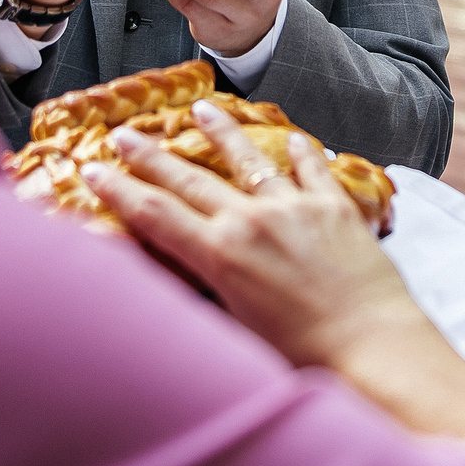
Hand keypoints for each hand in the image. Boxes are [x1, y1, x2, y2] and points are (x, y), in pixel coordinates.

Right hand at [85, 99, 464, 437]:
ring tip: (202, 108)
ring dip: (220, 131)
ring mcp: (295, 207)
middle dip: (149, 155)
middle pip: (188, 179)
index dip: (118, 190)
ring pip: (248, 158)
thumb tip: (172, 275)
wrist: (372, 346)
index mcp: (220, 256)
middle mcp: (252, 221)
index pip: (155, 214)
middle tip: (122, 134)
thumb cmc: (303, 357)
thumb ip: (203, 296)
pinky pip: (312, 167)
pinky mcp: (334, 206)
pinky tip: (292, 137)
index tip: (92, 169)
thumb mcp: (235, 331)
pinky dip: (300, 150)